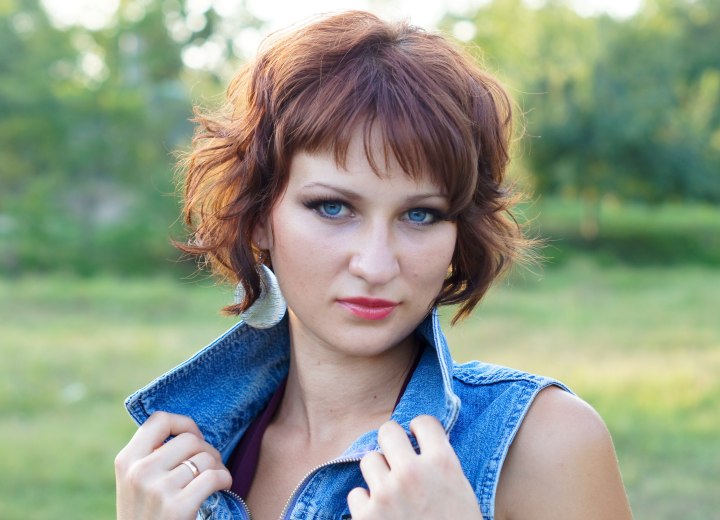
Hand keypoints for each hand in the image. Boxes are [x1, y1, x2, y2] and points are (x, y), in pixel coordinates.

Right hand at [115, 412, 231, 519]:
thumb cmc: (147, 517)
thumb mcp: (136, 485)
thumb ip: (152, 457)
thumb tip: (188, 431)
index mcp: (126, 461)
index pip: (159, 420)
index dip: (184, 424)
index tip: (193, 439)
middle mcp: (138, 472)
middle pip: (190, 439)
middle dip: (207, 449)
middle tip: (209, 466)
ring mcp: (157, 490)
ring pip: (205, 458)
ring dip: (218, 467)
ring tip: (215, 479)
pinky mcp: (177, 508)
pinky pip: (214, 476)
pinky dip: (225, 479)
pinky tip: (223, 487)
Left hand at [347, 415, 482, 518]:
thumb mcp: (460, 492)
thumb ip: (439, 465)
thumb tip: (416, 444)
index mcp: (443, 464)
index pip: (423, 422)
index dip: (419, 430)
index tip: (417, 439)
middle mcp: (413, 472)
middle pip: (387, 431)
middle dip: (391, 443)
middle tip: (397, 459)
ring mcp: (387, 493)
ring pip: (368, 460)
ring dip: (377, 474)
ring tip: (390, 493)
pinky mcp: (366, 516)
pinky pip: (356, 494)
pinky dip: (365, 505)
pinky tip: (381, 517)